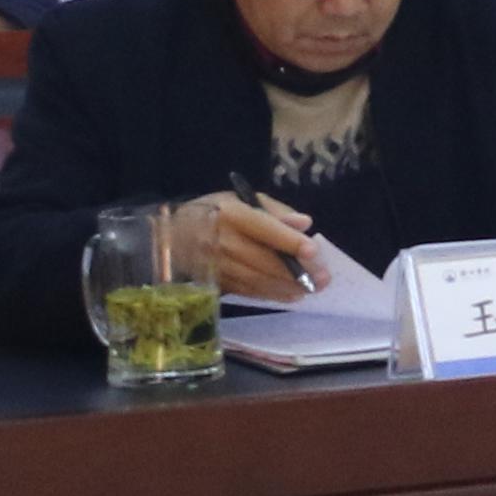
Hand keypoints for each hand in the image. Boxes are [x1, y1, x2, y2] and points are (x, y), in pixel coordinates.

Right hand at [173, 190, 316, 300]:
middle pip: (263, 260)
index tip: (314, 250)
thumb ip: (275, 211)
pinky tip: (290, 295)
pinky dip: (270, 294)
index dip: (289, 241)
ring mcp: (217, 265)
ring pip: (257, 280)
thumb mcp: (241, 199)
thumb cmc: (213, 212)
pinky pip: (247, 291)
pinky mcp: (215, 282)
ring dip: (287, 287)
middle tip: (323, 279)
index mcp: (231, 214)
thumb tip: (304, 223)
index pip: (264, 228)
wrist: (172, 236)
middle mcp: (222, 241)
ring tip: (311, 290)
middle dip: (296, 271)